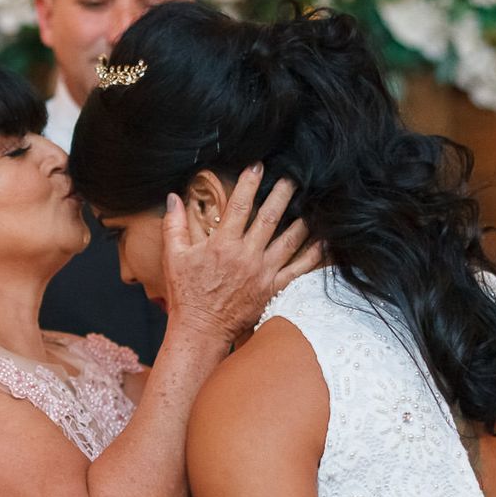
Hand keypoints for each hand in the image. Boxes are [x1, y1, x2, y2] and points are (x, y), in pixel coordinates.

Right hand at [162, 164, 323, 343]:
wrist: (201, 330)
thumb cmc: (186, 294)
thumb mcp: (173, 257)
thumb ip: (174, 225)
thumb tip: (173, 197)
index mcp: (223, 245)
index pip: (240, 206)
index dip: (249, 183)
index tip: (258, 166)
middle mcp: (246, 256)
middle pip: (270, 218)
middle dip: (283, 194)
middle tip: (293, 177)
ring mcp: (263, 273)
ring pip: (289, 240)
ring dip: (301, 219)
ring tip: (311, 202)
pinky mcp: (273, 289)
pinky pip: (298, 269)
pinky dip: (312, 254)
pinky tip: (322, 241)